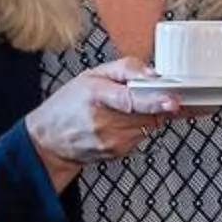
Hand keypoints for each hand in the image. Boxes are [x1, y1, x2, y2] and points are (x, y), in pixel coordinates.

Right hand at [24, 58, 180, 188]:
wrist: (49, 139)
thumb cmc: (68, 104)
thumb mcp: (90, 75)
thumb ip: (125, 69)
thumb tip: (153, 74)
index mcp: (96, 96)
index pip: (130, 99)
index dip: (154, 100)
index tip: (173, 101)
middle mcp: (104, 122)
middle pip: (147, 112)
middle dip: (159, 103)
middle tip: (159, 95)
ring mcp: (111, 141)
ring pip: (149, 124)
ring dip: (147, 114)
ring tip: (126, 108)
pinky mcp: (117, 152)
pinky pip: (141, 135)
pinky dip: (138, 126)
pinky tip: (120, 122)